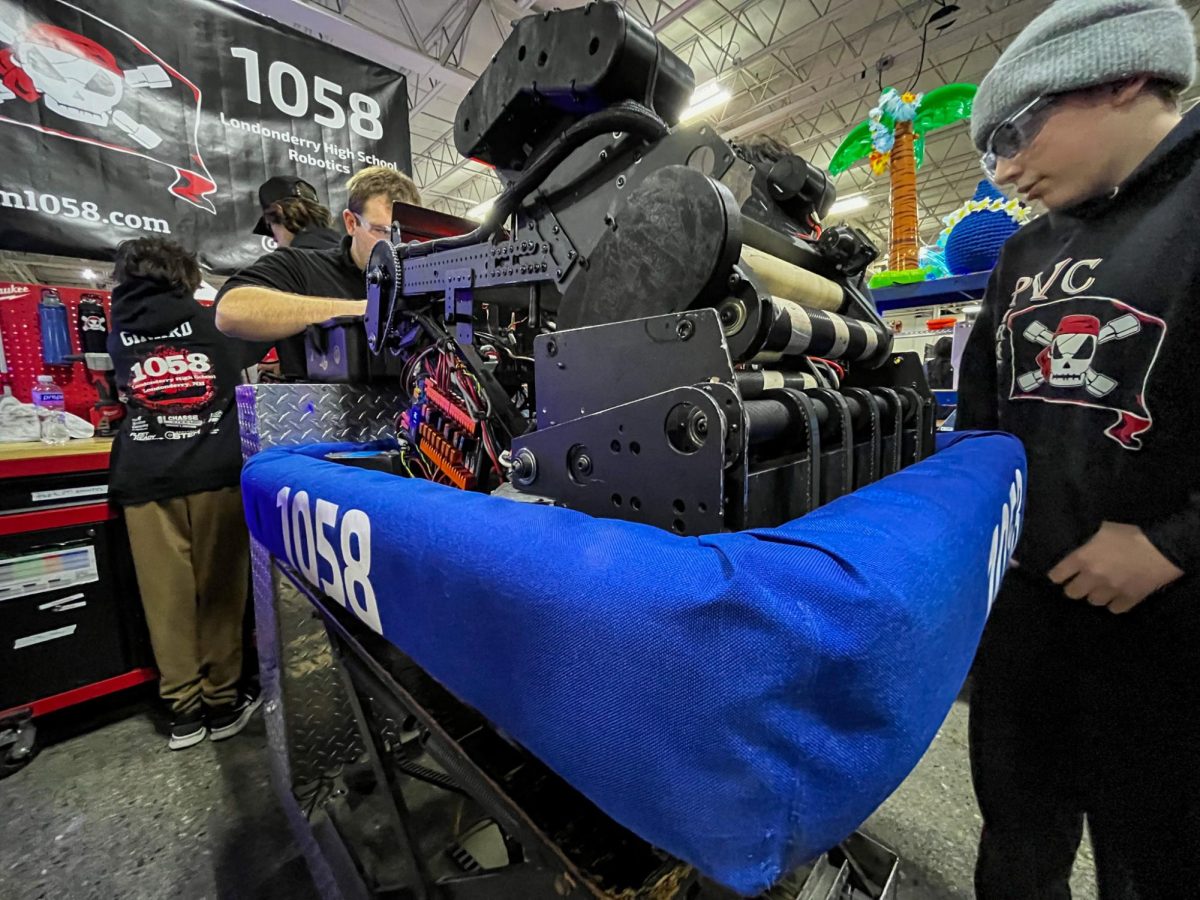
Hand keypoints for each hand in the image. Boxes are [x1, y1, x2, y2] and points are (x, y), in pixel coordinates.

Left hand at [1048, 521, 1183, 613]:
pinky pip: (1114, 609)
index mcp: (1083, 558)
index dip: (1057, 575)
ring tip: (1100, 588)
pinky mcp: (1128, 600)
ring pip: (1093, 601)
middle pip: (1072, 593)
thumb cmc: (1131, 535)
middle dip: (1075, 587)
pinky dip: (1114, 603)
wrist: (1162, 549)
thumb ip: (1089, 542)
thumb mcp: (1104, 530)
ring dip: (1095, 595)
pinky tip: (1117, 596)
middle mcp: (1092, 577)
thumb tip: (1083, 546)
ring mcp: (1110, 591)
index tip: (1060, 575)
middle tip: (1081, 582)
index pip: (1057, 575)